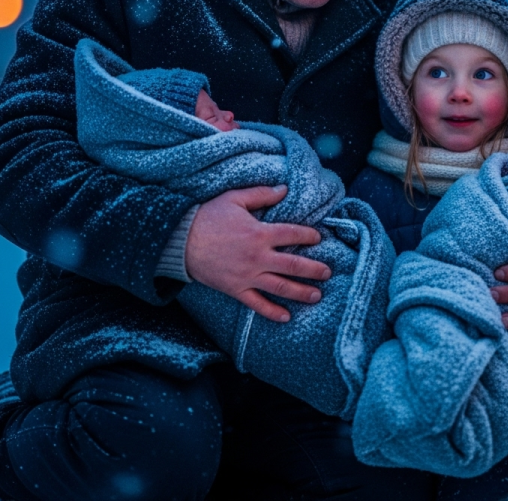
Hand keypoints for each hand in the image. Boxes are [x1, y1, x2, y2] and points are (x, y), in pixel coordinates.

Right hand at [185, 185, 327, 322]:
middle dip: (314, 269)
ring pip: (280, 287)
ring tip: (317, 295)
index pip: (293, 234)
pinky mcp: (235, 289)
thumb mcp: (235, 199)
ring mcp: (247, 276)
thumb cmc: (207, 216)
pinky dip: (272, 312)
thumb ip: (262, 194)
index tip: (318, 237)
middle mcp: (258, 257)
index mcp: (260, 233)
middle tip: (328, 272)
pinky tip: (286, 317)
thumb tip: (285, 189)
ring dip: (301, 292)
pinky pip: (257, 304)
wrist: (179, 240)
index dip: (309, 235)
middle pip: (293, 265)